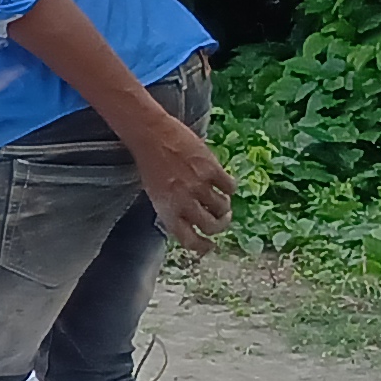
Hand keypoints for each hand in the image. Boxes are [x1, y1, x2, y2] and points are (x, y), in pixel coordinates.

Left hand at [136, 116, 237, 254]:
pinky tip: (225, 183)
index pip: (189, 240)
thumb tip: (192, 223)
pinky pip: (229, 187)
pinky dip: (230, 188)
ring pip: (223, 208)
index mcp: (167, 212)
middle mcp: (184, 202)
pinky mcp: (211, 169)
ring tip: (223, 200)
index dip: (203, 247)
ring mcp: (199, 186)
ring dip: (225, 207)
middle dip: (220, 226)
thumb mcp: (156, 193)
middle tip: (222, 219)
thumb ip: (173, 210)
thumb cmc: (150, 163)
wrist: (150, 134)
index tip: (210, 245)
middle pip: (211, 226)